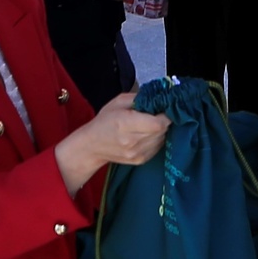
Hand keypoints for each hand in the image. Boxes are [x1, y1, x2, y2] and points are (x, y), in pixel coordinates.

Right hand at [55, 92, 169, 193]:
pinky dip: (156, 140)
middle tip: (155, 115)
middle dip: (162, 121)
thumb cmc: (104, 121)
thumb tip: (158, 98)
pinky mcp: (140, 160)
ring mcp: (136, 153)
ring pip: (161, 139)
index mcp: (125, 124)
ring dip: (159, 131)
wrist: (92, 146)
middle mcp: (132, 141)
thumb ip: (139, 98)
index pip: (158, 123)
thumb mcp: (118, 102)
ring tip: (147, 125)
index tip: (162, 110)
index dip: (165, 115)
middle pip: (162, 131)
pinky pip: (157, 147)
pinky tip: (145, 135)